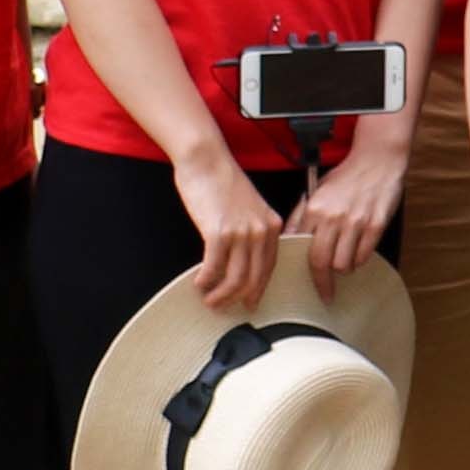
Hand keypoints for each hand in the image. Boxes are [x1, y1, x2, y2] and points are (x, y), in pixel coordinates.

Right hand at [172, 136, 287, 312]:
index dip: (258, 288)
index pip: (269, 267)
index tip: (249, 302)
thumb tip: (241, 260)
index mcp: (272, 225)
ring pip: (235, 278)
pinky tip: (198, 284)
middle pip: (255, 278)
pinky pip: (214, 268)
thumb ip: (251, 231)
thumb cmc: (223, 182)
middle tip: (224, 307)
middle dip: (239, 298)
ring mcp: (241, 232)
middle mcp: (261, 231)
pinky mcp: (219, 232)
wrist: (207, 161)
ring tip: (209, 300)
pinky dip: (205, 281)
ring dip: (221, 294)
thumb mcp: (249, 207)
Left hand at [290, 132, 405, 287]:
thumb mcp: (317, 192)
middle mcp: (333, 217)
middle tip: (327, 293)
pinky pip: (364, 255)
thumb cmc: (347, 176)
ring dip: (344, 268)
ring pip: (344, 264)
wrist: (378, 160)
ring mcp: (355, 222)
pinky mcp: (376, 225)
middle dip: (323, 283)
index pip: (301, 249)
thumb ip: (302, 216)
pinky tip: (358, 252)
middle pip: (322, 262)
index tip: (306, 285)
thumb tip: (290, 240)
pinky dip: (360, 259)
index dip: (302, 271)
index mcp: (314, 209)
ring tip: (345, 261)